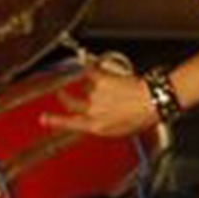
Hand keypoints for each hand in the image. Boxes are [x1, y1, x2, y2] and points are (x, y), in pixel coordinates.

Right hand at [40, 64, 157, 136]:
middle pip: (70, 102)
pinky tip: (94, 67)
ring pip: (85, 87)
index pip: (69, 123)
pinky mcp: (101, 79)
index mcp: (97, 126)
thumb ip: (104, 124)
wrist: (154, 100)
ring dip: (93, 86)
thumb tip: (96, 120)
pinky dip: (91, 68)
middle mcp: (93, 111)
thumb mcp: (121, 130)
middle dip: (65, 97)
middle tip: (63, 93)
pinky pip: (90, 71)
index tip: (44, 118)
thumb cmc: (143, 116)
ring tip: (110, 87)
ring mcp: (96, 95)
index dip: (54, 121)